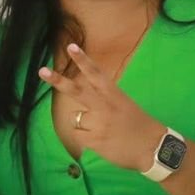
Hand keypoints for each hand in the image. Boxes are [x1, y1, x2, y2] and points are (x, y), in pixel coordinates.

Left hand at [39, 43, 162, 171]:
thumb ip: (104, 100)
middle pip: (76, 90)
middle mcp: (104, 106)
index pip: (96, 74)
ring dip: (85, 125)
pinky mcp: (94, 140)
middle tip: (41, 71)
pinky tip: (102, 142)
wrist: (153, 148)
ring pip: (76, 118)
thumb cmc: (138, 125)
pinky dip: (87, 139)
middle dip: (57, 80)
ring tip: (104, 131)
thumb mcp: (124, 105)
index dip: (83, 60)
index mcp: (114, 94)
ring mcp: (98, 123)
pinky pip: (78, 135)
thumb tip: (82, 107)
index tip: (71, 46)